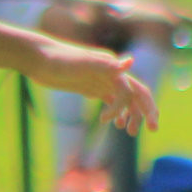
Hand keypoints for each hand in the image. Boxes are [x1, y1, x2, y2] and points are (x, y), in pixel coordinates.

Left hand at [42, 46, 158, 133]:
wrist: (38, 58)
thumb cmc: (58, 59)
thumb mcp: (81, 63)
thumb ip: (105, 64)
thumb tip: (131, 62)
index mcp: (113, 69)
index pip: (137, 91)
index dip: (143, 109)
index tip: (127, 129)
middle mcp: (110, 74)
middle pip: (136, 94)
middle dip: (145, 112)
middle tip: (153, 130)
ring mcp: (101, 81)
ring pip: (124, 99)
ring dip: (131, 114)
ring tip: (130, 132)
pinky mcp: (91, 86)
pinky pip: (111, 99)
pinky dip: (117, 112)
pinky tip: (115, 124)